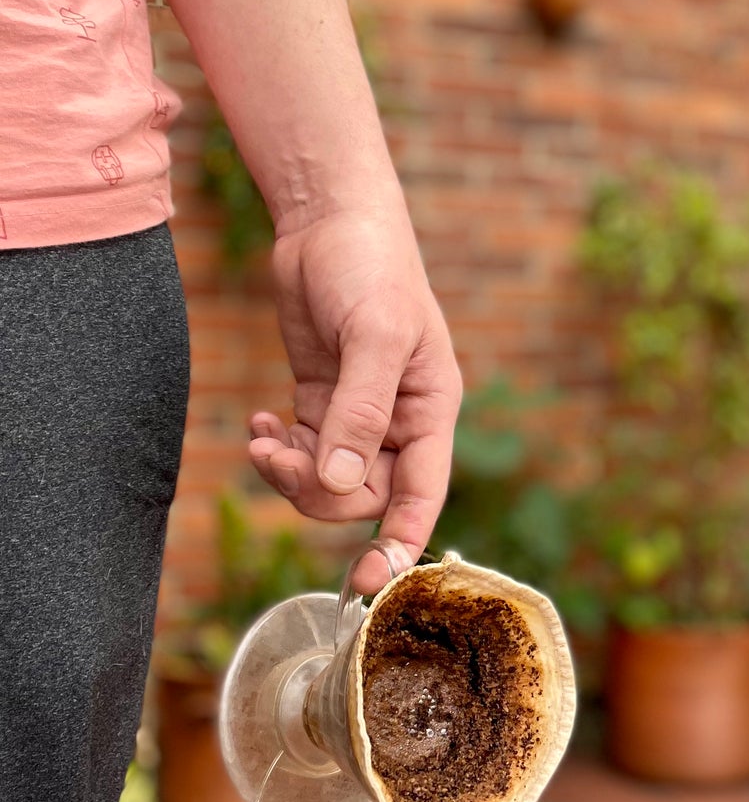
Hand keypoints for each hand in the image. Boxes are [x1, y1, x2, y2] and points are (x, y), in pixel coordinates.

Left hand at [247, 204, 462, 594]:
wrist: (330, 219)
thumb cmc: (371, 267)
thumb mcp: (374, 335)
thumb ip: (359, 413)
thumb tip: (339, 483)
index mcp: (431, 410)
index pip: (421, 495)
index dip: (399, 542)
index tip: (369, 581)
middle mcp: (399, 421)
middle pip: (363, 495)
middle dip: (319, 490)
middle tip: (279, 459)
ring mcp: (358, 415)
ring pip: (328, 480)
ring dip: (291, 472)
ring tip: (264, 440)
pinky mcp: (321, 401)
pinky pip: (303, 453)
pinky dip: (278, 449)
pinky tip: (263, 423)